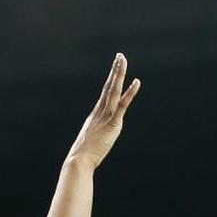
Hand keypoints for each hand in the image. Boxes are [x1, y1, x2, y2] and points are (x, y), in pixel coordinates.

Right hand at [67, 53, 140, 167]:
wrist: (79, 159)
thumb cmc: (82, 156)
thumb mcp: (89, 143)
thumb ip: (94, 138)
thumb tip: (93, 142)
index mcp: (95, 115)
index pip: (104, 94)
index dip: (110, 80)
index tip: (114, 69)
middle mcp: (99, 111)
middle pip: (108, 86)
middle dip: (115, 71)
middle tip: (120, 56)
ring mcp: (106, 116)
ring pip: (113, 90)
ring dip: (119, 74)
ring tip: (123, 60)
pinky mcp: (113, 123)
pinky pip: (123, 104)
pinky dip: (130, 92)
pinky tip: (137, 81)